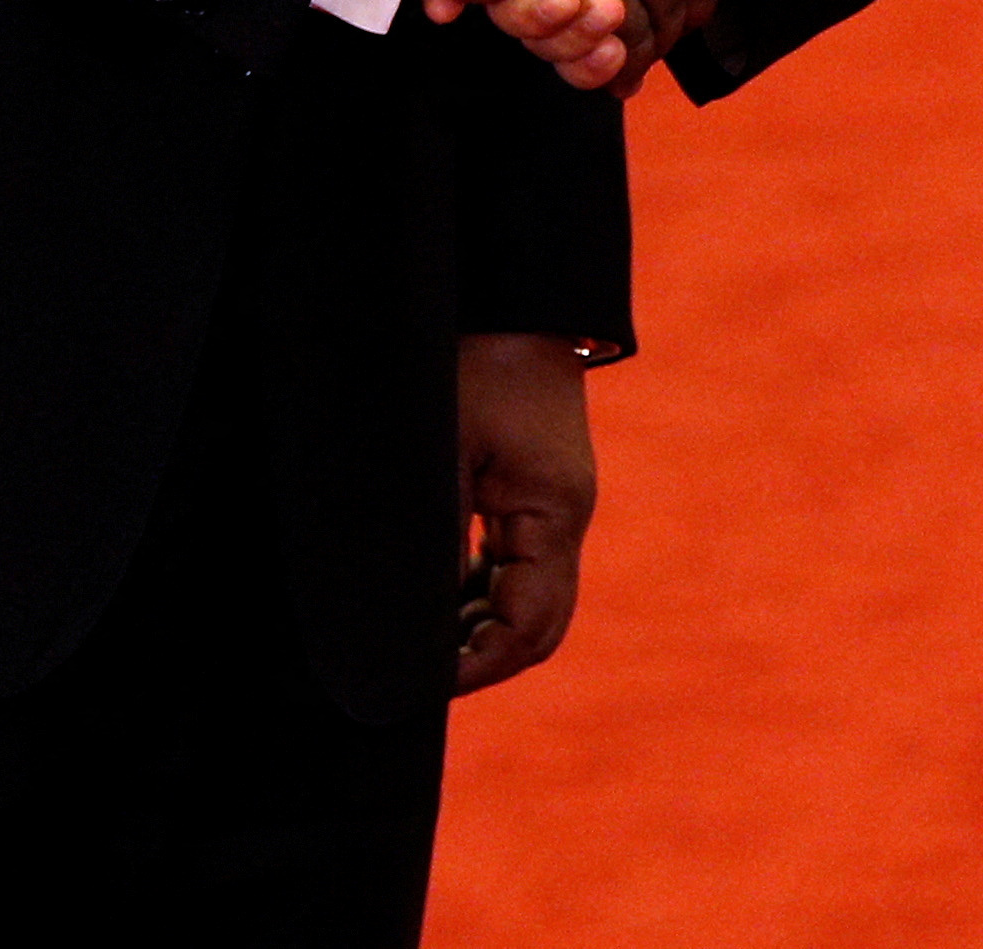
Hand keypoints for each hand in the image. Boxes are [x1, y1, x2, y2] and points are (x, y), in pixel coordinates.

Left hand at [450, 332, 594, 694]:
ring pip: (532, 601)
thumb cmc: (470, 366)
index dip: (477, 666)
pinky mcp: (542, 492)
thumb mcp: (442, 455)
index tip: (422, 682)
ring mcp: (559, 506)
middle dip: (484, 659)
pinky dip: (485, 595)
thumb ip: (436, 544)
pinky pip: (521, 566)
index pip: (527, 627)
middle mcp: (566, 518)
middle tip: (420, 676)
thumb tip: (416, 627)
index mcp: (551, 513)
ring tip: (421, 644)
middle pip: (540, 626)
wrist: (512, 300)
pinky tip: (440, 601)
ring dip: (482, 628)